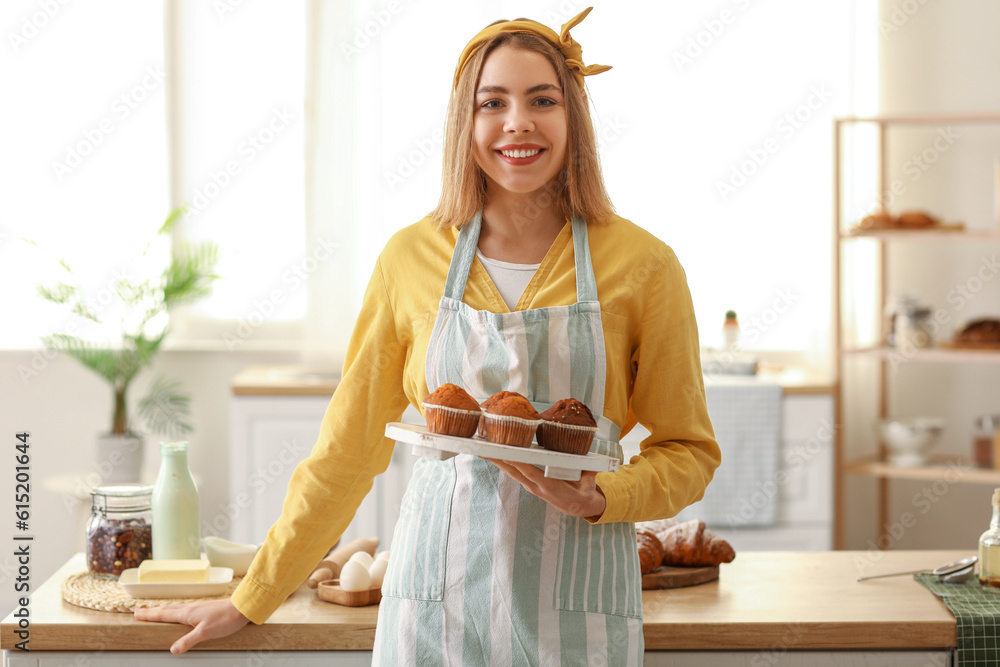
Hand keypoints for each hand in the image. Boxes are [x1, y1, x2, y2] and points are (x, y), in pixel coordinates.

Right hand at [133, 598, 250, 653]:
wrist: (242, 608)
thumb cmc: (225, 619)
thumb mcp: (205, 633)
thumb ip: (188, 641)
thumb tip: (172, 650)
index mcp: (187, 613)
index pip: (164, 614)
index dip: (149, 615)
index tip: (136, 613)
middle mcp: (190, 609)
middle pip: (167, 610)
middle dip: (152, 612)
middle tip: (139, 612)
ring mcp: (198, 608)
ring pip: (176, 609)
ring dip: (163, 611)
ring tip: (156, 613)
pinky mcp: (205, 609)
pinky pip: (184, 610)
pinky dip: (176, 611)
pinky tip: (180, 615)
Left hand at [487, 459, 605, 517]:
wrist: (578, 507)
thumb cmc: (583, 493)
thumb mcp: (588, 486)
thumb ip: (588, 477)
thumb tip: (592, 468)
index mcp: (549, 487)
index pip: (530, 472)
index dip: (518, 463)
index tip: (505, 453)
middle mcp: (536, 486)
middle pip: (514, 471)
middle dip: (499, 460)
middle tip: (483, 448)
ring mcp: (531, 485)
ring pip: (511, 471)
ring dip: (496, 461)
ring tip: (481, 449)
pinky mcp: (530, 483)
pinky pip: (514, 472)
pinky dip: (504, 463)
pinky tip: (494, 455)